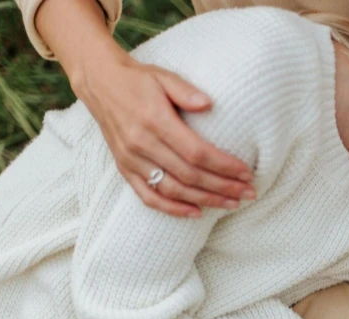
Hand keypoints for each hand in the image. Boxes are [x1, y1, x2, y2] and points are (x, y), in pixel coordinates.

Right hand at [73, 54, 255, 216]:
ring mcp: (131, 160)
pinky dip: (172, 209)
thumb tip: (209, 104)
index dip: (224, 166)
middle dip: (223, 187)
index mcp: (155, 121)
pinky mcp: (124, 169)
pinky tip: (196, 213)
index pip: (196, 152)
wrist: (99, 83)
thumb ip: (186, 91)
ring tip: (231, 204)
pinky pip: (148, 196)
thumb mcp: (164, 77)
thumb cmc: (138, 80)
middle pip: (189, 175)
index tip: (246, 173)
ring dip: (205, 200)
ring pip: (173, 190)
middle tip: (249, 193)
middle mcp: (141, 144)